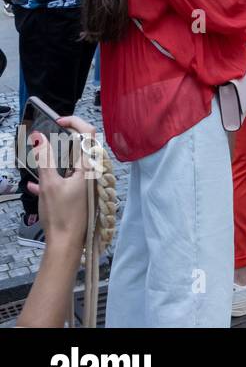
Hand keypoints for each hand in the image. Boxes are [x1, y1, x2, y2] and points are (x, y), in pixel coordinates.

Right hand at [29, 118, 95, 248]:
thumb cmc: (62, 215)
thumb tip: (39, 138)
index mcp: (89, 166)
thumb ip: (44, 159)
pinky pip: (66, 181)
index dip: (75, 122)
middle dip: (62, 141)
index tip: (58, 121)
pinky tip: (33, 186)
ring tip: (38, 160)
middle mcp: (92, 173)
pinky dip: (51, 180)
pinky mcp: (79, 195)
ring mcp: (87, 184)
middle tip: (45, 139)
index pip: (88, 134)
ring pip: (72, 164)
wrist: (68, 244)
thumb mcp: (49, 184)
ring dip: (55, 160)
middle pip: (81, 147)